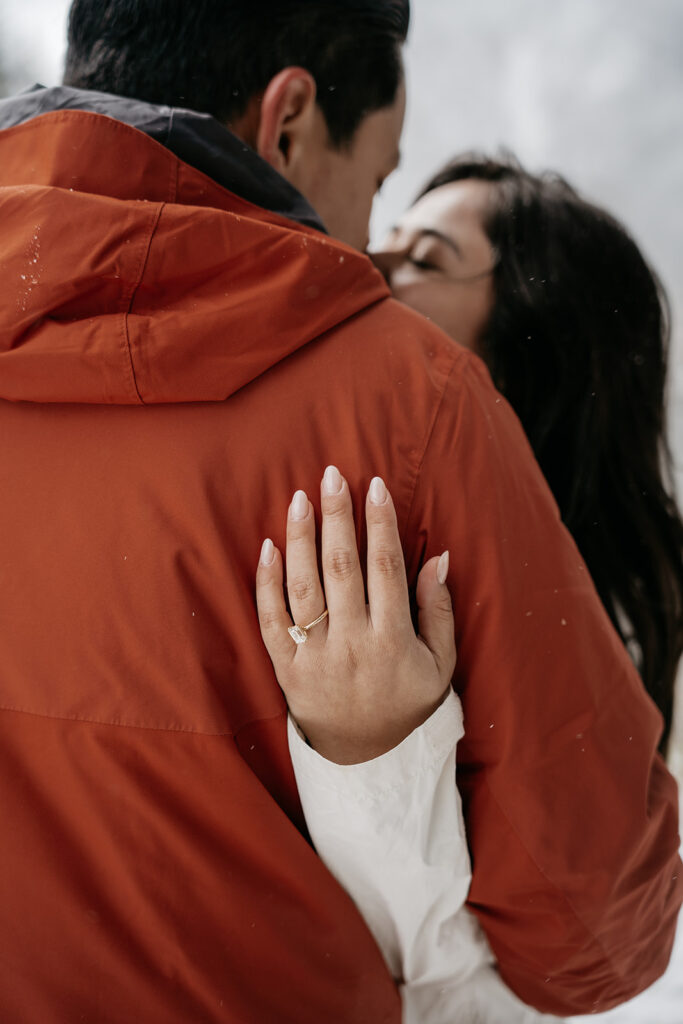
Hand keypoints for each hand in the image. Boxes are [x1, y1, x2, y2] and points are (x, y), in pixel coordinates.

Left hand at [256, 466, 455, 763]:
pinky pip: (269, 620)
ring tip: (299, 498)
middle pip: (341, 568)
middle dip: (337, 517)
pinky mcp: (285, 669)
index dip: (380, 524)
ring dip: (300, 539)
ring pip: (302, 588)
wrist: (365, 761)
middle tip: (331, 475)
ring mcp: (314, 657)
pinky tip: (267, 546)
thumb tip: (439, 558)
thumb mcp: (441, 665)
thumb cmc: (406, 704)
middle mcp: (351, 645)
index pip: (386, 569)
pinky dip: (265, 583)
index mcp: (392, 641)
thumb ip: (438, 611)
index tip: (375, 486)